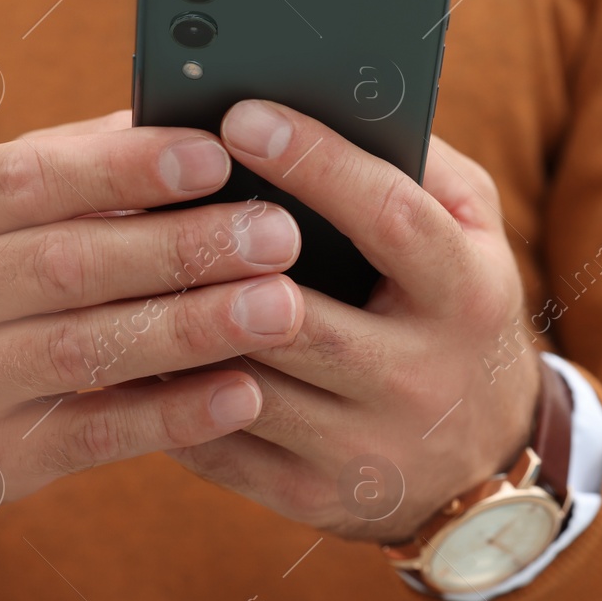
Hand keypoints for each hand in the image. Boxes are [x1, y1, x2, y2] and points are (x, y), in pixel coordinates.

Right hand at [0, 111, 307, 512]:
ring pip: (87, 350)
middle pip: (71, 265)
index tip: (216, 156)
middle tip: (278, 235)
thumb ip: (91, 163)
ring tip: (281, 309)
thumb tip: (204, 114)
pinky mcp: (0, 454)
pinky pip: (98, 432)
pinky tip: (244, 394)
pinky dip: (175, 415)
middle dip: (184, 249)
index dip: (127, 168)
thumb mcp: (2, 207)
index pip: (35, 177)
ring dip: (192, 329)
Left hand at [165, 100, 540, 544]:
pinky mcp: (311, 498)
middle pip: (299, 315)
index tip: (241, 114)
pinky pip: (213, 441)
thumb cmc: (459, 315)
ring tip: (117, 256)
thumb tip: (340, 102)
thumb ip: (424, 168)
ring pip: (241, 381)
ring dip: (174, 323)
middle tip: (145, 190)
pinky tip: (128, 340)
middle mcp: (422, 378)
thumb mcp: (476, 236)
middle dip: (216, 254)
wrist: (484, 467)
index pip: (391, 219)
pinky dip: (163, 391)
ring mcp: (365, 449)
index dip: (316, 163)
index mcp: (467, 294)